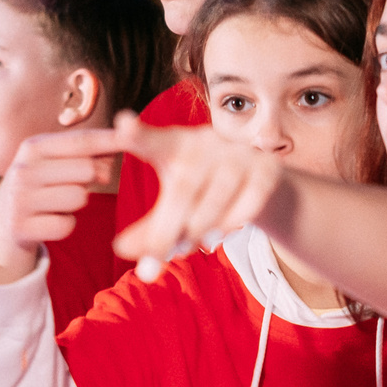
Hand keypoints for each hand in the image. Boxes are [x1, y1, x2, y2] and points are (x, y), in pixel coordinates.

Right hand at [0, 129, 119, 282]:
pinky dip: (65, 226)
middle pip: (86, 169)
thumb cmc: (38, 189)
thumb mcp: (52, 165)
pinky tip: (48, 221)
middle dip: (92, 180)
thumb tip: (116, 155)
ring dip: (76, 205)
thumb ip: (84, 156)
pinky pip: (67, 225)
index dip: (111, 139)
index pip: (81, 141)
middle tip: (75, 185)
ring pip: (79, 198)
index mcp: (33, 148)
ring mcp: (19, 199)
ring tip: (56, 204)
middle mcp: (23, 169)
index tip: (136, 133)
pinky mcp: (21, 227)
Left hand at [107, 116, 290, 279]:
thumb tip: (120, 250)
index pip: (153, 140)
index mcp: (175, 145)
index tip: (123, 125)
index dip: (138, 134)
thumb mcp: (172, 204)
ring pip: (214, 204)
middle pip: (183, 190)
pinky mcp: (265, 170)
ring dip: (197, 234)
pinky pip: (246, 208)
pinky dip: (230, 227)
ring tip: (185, 249)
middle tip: (151, 262)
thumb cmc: (202, 190)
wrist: (261, 180)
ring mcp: (238, 155)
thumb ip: (147, 229)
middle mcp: (206, 144)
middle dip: (165, 232)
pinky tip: (219, 235)